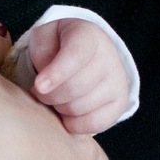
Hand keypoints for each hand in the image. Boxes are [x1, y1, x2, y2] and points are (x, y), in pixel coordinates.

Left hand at [18, 18, 132, 134]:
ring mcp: (118, 81)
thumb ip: (42, 54)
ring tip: (56, 96)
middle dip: (49, 94)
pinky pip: (94, 124)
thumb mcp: (44, 38)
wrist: (87, 53)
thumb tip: (44, 86)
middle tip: (40, 90)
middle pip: (75, 87)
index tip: (38, 86)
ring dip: (59, 107)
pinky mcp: (120, 104)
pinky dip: (73, 124)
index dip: (57, 73)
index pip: (76, 55)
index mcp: (89, 36)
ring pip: (79, 108)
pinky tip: (67, 112)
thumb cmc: (59, 45)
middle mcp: (110, 57)